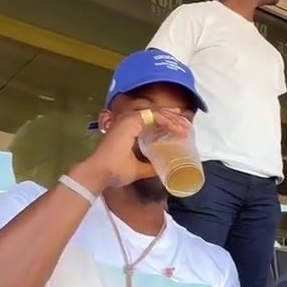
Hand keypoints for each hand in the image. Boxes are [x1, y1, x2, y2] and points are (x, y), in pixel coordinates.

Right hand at [71, 108, 192, 191]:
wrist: (100, 173)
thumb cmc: (114, 171)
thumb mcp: (138, 169)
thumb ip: (149, 166)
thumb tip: (162, 168)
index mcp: (128, 129)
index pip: (150, 119)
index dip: (166, 120)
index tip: (179, 126)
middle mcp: (128, 121)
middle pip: (155, 113)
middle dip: (173, 117)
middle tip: (186, 124)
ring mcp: (129, 119)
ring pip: (157, 112)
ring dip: (172, 119)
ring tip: (184, 128)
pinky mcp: (131, 121)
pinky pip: (154, 115)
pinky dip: (167, 121)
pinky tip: (176, 129)